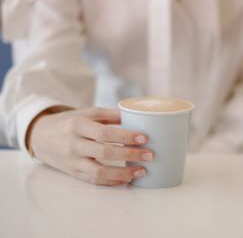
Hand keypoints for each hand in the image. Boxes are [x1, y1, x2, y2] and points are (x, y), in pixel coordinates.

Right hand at [28, 107, 152, 185]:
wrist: (41, 137)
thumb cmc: (69, 122)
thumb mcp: (86, 113)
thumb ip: (109, 114)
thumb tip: (134, 116)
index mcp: (77, 125)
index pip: (104, 133)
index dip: (125, 136)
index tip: (144, 138)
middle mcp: (73, 144)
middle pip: (104, 152)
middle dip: (129, 155)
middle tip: (149, 155)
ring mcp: (72, 161)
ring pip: (99, 172)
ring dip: (123, 174)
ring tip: (141, 171)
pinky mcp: (73, 173)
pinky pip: (94, 180)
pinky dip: (112, 181)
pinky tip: (127, 178)